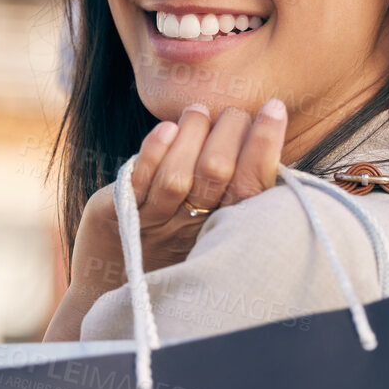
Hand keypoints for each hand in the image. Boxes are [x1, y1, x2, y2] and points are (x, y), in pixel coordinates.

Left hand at [43, 99, 288, 340]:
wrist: (114, 281)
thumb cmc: (173, 236)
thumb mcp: (210, 210)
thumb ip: (236, 176)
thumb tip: (268, 129)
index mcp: (225, 225)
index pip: (254, 183)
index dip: (265, 146)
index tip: (274, 108)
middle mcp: (194, 227)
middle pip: (218, 173)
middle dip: (228, 131)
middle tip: (232, 111)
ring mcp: (157, 222)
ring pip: (179, 176)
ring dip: (192, 135)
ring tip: (198, 111)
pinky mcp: (123, 214)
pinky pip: (139, 182)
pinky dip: (154, 153)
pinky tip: (167, 129)